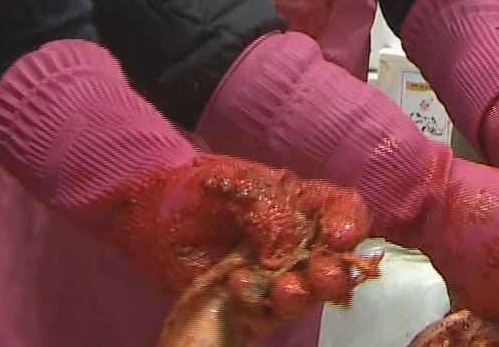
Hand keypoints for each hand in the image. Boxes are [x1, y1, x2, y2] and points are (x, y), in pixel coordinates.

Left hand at [96, 154, 371, 323]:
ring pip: (308, 293)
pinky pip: (268, 313)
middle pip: (333, 260)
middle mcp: (295, 241)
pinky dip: (260, 305)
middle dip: (333, 271)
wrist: (149, 216)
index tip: (340, 236)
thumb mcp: (234, 185)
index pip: (340, 211)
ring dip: (304, 295)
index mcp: (299, 202)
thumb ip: (269, 209)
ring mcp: (275, 274)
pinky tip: (239, 289)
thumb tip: (288, 249)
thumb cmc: (194, 190)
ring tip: (284, 290)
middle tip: (318, 274)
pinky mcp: (252, 302)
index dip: (349, 223)